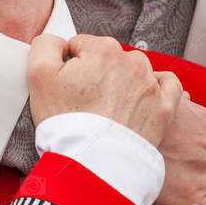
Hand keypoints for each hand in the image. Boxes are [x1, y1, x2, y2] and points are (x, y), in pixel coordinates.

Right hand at [27, 33, 182, 147]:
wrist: (94, 164)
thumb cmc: (66, 123)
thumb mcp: (38, 76)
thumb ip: (46, 45)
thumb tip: (57, 40)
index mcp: (103, 49)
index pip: (80, 47)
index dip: (68, 67)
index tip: (66, 88)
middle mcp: (132, 61)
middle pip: (107, 59)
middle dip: (95, 75)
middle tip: (83, 104)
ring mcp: (151, 85)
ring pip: (133, 72)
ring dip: (121, 84)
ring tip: (106, 111)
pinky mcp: (165, 107)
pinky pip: (167, 85)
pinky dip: (155, 88)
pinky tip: (140, 99)